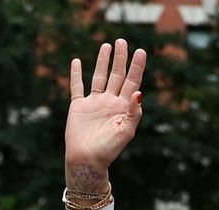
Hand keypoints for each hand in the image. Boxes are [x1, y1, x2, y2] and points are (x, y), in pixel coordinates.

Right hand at [65, 38, 145, 190]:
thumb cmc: (109, 149)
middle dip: (121, 59)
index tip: (141, 51)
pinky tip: (77, 62)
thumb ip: (134, 112)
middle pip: (117, 76)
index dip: (137, 67)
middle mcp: (110, 103)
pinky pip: (77, 87)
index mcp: (124, 108)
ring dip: (103, 62)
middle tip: (123, 41)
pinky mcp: (79, 106)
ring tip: (107, 46)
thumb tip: (139, 92)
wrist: (87, 160)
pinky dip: (76, 74)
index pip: (132, 83)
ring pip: (100, 77)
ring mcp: (94, 103)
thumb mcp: (126, 131)